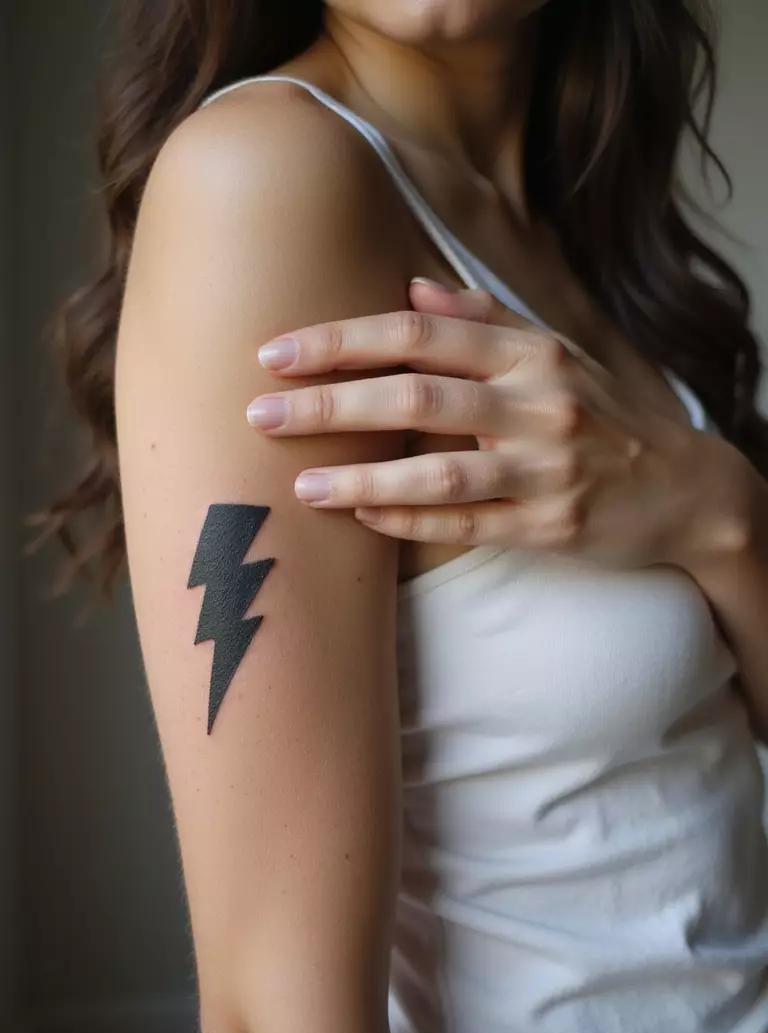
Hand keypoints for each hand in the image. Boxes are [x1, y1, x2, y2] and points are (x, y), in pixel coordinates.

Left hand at [247, 279, 737, 570]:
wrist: (686, 489)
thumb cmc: (602, 415)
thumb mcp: (555, 354)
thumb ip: (484, 321)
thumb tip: (412, 290)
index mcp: (530, 353)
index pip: (419, 336)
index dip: (343, 342)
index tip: (276, 353)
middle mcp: (539, 404)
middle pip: (418, 396)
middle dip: (331, 404)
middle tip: (260, 416)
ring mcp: (546, 470)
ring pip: (439, 471)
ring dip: (362, 475)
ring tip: (300, 484)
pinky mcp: (551, 528)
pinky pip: (468, 526)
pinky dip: (411, 521)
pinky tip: (362, 516)